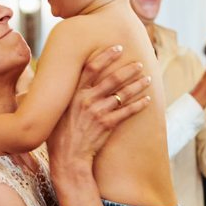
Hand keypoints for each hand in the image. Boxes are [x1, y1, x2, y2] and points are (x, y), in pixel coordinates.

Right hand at [47, 45, 150, 167]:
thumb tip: (71, 80)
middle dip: (128, 69)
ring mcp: (98, 112)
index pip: (92, 68)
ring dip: (137, 85)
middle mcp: (87, 100)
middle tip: (139, 63)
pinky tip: (147, 99)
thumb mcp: (58, 110)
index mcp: (74, 94)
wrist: (67, 157)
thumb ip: (67, 95)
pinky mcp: (107, 125)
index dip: (106, 56)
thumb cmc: (60, 134)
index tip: (118, 48)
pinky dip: (139, 104)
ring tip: (147, 78)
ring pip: (123, 94)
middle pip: (112, 79)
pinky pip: (128, 111)